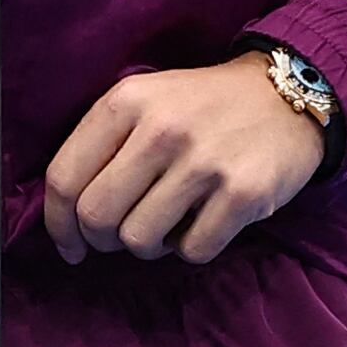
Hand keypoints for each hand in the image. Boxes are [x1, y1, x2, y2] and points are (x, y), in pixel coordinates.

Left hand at [44, 59, 325, 264]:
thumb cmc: (204, 106)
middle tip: (122, 235)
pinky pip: (192, 251)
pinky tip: (204, 221)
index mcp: (127, 101)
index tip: (70, 244)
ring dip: (149, 245)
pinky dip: (192, 248)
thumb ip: (103, 144)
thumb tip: (66, 216)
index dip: (58, 224)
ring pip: (139, 240)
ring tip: (169, 222)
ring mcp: (205, 163)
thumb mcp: (147, 100)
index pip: (64, 178)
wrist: (289, 95)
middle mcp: (162, 129)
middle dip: (102, 239)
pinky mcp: (244, 194)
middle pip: (97, 216)